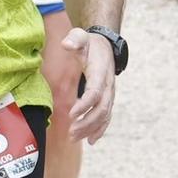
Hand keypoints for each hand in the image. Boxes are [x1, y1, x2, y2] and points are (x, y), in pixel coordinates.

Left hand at [62, 28, 117, 143]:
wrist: (106, 46)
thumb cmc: (90, 43)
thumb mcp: (81, 36)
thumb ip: (75, 39)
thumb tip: (67, 44)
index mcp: (101, 72)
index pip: (95, 92)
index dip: (84, 104)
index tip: (71, 114)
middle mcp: (108, 86)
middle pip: (101, 109)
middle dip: (86, 123)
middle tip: (70, 133)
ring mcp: (110, 94)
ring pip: (104, 116)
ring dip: (90, 129)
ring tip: (74, 138)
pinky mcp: (108, 99)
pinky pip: (107, 117)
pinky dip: (100, 130)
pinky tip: (90, 140)